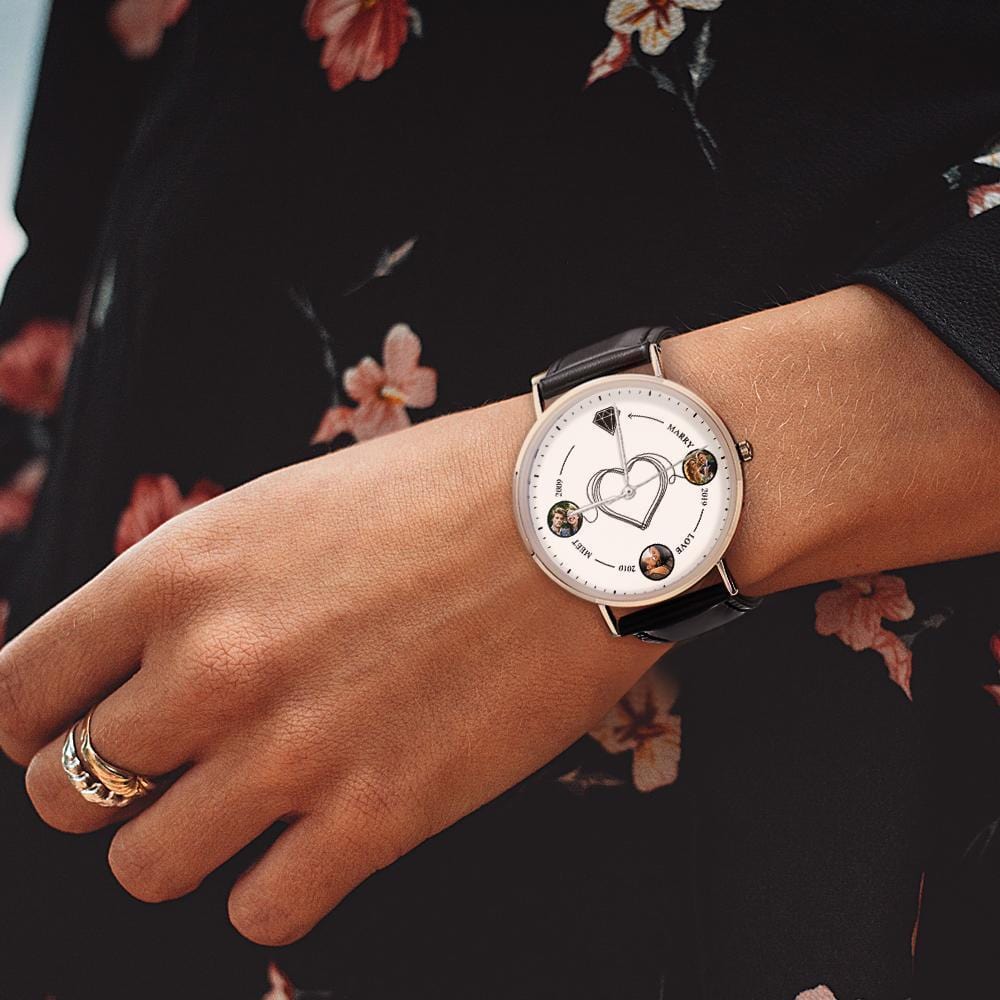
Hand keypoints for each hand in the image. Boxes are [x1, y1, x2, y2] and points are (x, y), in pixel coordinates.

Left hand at [0, 396, 661, 945]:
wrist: (583, 515)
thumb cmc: (445, 495)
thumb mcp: (285, 510)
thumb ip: (196, 592)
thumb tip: (140, 667)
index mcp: (181, 570)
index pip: (20, 691)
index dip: (35, 721)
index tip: (68, 729)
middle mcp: (216, 666)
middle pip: (66, 791)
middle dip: (109, 784)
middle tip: (173, 765)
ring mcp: (293, 750)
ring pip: (145, 865)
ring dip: (184, 842)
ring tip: (246, 804)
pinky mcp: (379, 818)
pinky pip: (261, 910)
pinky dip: (275, 886)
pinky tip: (317, 836)